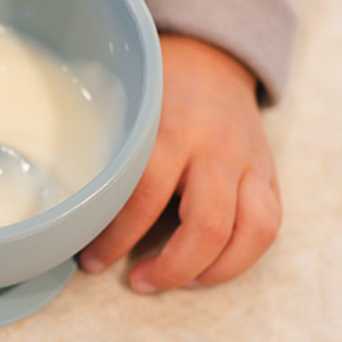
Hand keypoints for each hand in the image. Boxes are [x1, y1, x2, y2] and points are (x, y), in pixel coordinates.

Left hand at [79, 34, 281, 292]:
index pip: (143, 198)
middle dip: (170, 267)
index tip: (91, 262)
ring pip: (251, 232)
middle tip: (138, 282)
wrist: (208, 59)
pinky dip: (241, 257)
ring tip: (179, 281)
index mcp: (171, 132)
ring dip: (214, 271)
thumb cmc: (155, 93)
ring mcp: (250, 163)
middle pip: (206, 226)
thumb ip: (111, 158)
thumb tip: (72, 218)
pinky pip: (269, 226)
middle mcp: (216, 150)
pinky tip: (208, 267)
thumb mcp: (128, 115)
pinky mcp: (270, 175)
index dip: (115, 240)